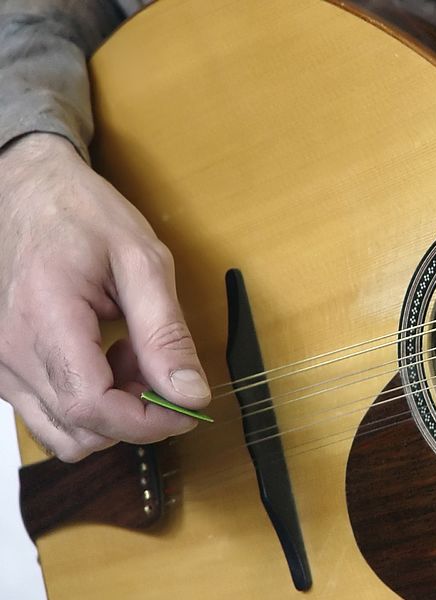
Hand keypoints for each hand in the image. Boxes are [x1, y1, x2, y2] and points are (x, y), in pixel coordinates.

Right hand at [0, 133, 209, 461]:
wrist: (26, 190)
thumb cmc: (83, 215)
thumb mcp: (142, 261)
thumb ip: (166, 334)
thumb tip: (191, 395)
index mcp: (44, 319)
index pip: (92, 408)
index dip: (148, 423)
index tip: (188, 410)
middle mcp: (9, 352)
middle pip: (78, 430)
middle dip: (135, 415)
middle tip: (160, 367)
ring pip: (62, 432)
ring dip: (111, 413)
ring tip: (132, 358)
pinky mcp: (2, 366)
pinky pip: (47, 412)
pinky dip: (88, 402)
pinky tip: (107, 357)